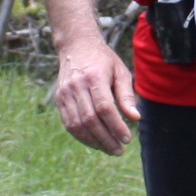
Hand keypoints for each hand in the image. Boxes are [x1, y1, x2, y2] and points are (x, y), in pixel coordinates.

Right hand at [52, 37, 140, 153]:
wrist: (76, 45)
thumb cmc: (103, 60)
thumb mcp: (120, 71)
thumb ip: (126, 95)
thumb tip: (135, 118)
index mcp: (94, 77)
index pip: (104, 108)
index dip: (116, 126)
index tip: (127, 139)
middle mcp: (77, 85)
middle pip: (90, 120)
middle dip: (106, 139)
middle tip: (119, 150)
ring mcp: (65, 93)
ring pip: (77, 125)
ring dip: (94, 141)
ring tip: (109, 149)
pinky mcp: (59, 99)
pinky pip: (69, 123)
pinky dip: (82, 137)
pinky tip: (95, 142)